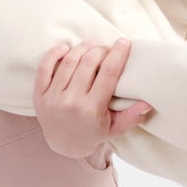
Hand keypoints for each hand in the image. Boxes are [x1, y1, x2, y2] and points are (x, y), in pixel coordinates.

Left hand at [32, 38, 151, 158]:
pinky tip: (65, 47)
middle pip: (88, 63)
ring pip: (69, 61)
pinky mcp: (39, 93)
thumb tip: (148, 102)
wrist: (62, 144)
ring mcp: (53, 96)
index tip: (124, 42)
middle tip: (108, 47)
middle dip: (101, 49)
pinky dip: (54, 54)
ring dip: (82, 48)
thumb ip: (131, 117)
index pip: (108, 74)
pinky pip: (44, 67)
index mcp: (91, 109)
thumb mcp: (114, 129)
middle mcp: (71, 101)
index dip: (117, 54)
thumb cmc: (92, 133)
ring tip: (92, 45)